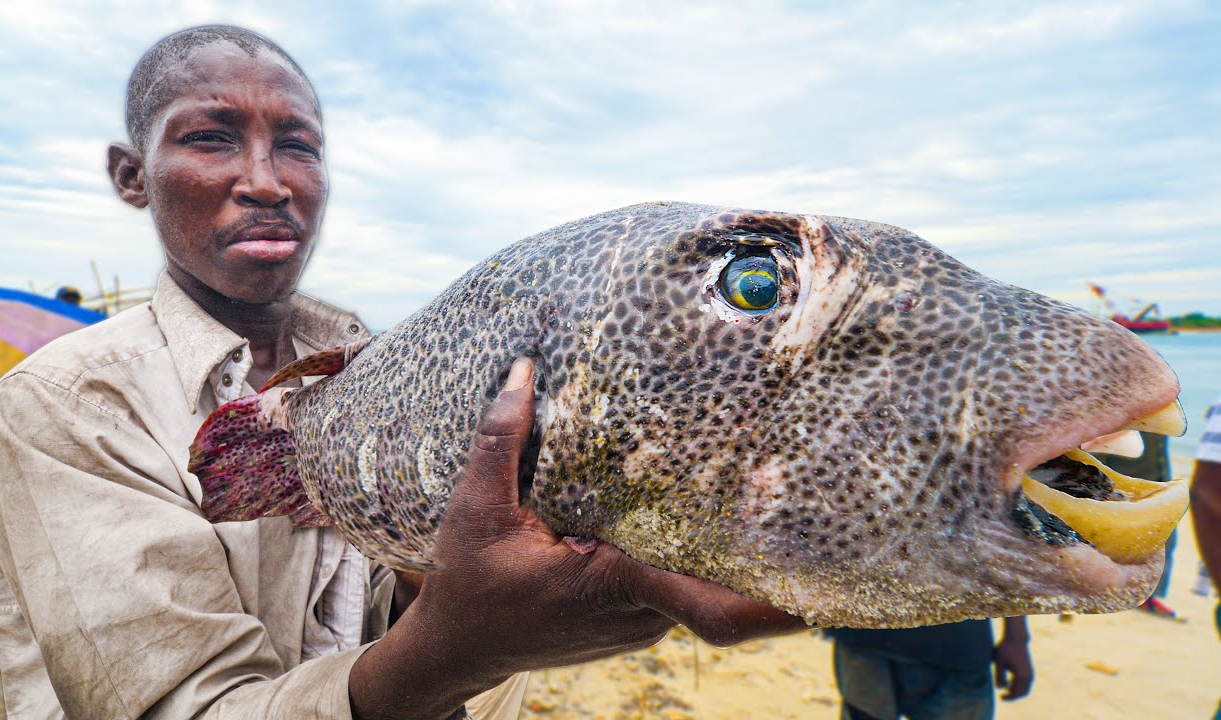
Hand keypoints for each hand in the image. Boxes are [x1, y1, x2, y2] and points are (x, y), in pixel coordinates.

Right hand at [350, 357, 803, 718]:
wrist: (461, 648)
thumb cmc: (469, 585)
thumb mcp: (474, 510)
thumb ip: (500, 441)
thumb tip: (524, 372)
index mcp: (609, 584)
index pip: (705, 602)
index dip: (767, 601)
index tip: (822, 589)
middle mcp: (641, 612)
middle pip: (724, 580)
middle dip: (766, 542)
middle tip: (801, 479)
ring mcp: (645, 621)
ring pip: (707, 579)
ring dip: (731, 541)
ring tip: (764, 478)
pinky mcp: (642, 619)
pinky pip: (686, 580)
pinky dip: (699, 549)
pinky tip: (709, 504)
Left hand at [992, 634, 1032, 700]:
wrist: (1016, 638)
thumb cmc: (1005, 649)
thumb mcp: (999, 662)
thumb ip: (999, 676)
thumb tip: (1000, 688)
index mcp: (1021, 675)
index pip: (1016, 692)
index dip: (1009, 697)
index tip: (1001, 698)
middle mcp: (1028, 676)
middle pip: (1022, 692)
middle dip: (1013, 696)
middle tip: (1003, 696)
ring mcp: (1030, 673)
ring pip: (1025, 688)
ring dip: (1017, 692)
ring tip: (1006, 691)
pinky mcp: (1030, 669)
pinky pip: (1026, 683)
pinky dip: (1020, 686)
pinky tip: (1011, 684)